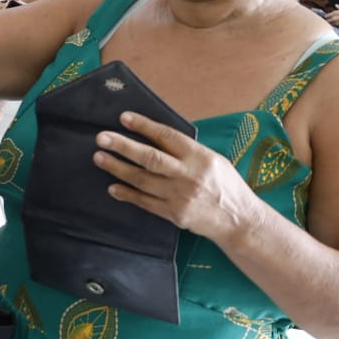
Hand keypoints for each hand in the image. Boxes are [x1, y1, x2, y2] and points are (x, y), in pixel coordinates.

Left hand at [93, 111, 257, 242]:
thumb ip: (187, 150)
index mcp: (200, 157)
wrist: (238, 220)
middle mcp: (189, 175)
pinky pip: (145, 202)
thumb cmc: (226, 185)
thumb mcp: (214, 160)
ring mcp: (180, 196)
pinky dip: (127, 194)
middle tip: (101, 138)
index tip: (124, 118)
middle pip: (150, 158)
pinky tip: (113, 187)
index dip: (144, 126)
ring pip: (142, 180)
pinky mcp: (174, 214)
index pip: (167, 137)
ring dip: (118, 168)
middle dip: (123, 146)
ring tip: (99, 158)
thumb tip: (156, 136)